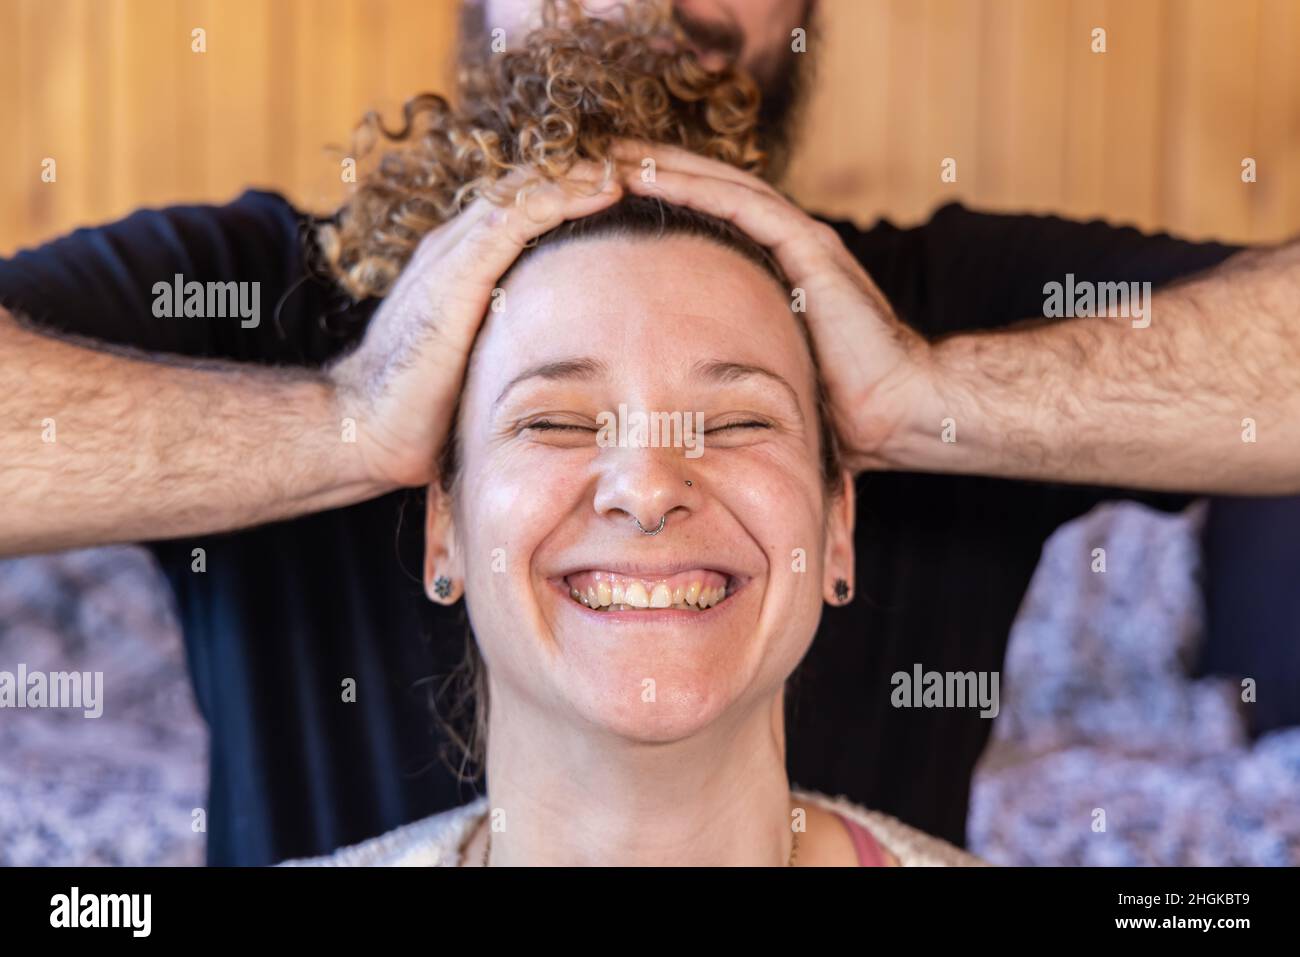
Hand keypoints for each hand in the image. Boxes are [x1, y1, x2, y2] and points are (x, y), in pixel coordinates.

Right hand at [327, 167, 623, 488]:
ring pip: (523, 189)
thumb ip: (511, 344)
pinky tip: (601, 190)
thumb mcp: (477, 364)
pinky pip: (511, 219)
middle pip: (527, 185)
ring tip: (634, 164)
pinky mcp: (453, 278)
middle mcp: (452, 248)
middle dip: (584, 171)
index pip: (524, 207)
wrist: (363, 428)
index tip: (628, 188)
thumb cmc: (420, 408)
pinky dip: (560, 197)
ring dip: (581, 173)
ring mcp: (450, 256)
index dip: (575, 190)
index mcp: (460, 265)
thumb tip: (570, 359)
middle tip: (646, 164)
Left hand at [611, 141, 933, 472]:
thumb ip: (733, 359)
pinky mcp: (810, 250)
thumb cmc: (837, 406)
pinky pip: (743, 207)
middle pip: (710, 190)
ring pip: (721, 186)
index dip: (662, 197)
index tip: (605, 192)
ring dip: (665, 166)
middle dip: (654, 168)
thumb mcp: (769, 370)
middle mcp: (789, 243)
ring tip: (611, 154)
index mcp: (778, 267)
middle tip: (593, 155)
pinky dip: (695, 187)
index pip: (711, 217)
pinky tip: (651, 177)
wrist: (897, 410)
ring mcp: (802, 240)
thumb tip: (673, 387)